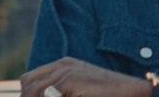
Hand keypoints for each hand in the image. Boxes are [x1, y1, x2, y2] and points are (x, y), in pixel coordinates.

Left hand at [20, 57, 151, 96]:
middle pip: (27, 85)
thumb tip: (45, 95)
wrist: (130, 91)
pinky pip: (47, 96)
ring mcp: (66, 72)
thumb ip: (61, 90)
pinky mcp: (70, 81)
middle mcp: (63, 66)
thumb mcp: (80, 89)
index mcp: (64, 65)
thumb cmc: (107, 94)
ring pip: (33, 92)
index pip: (29, 80)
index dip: (27, 95)